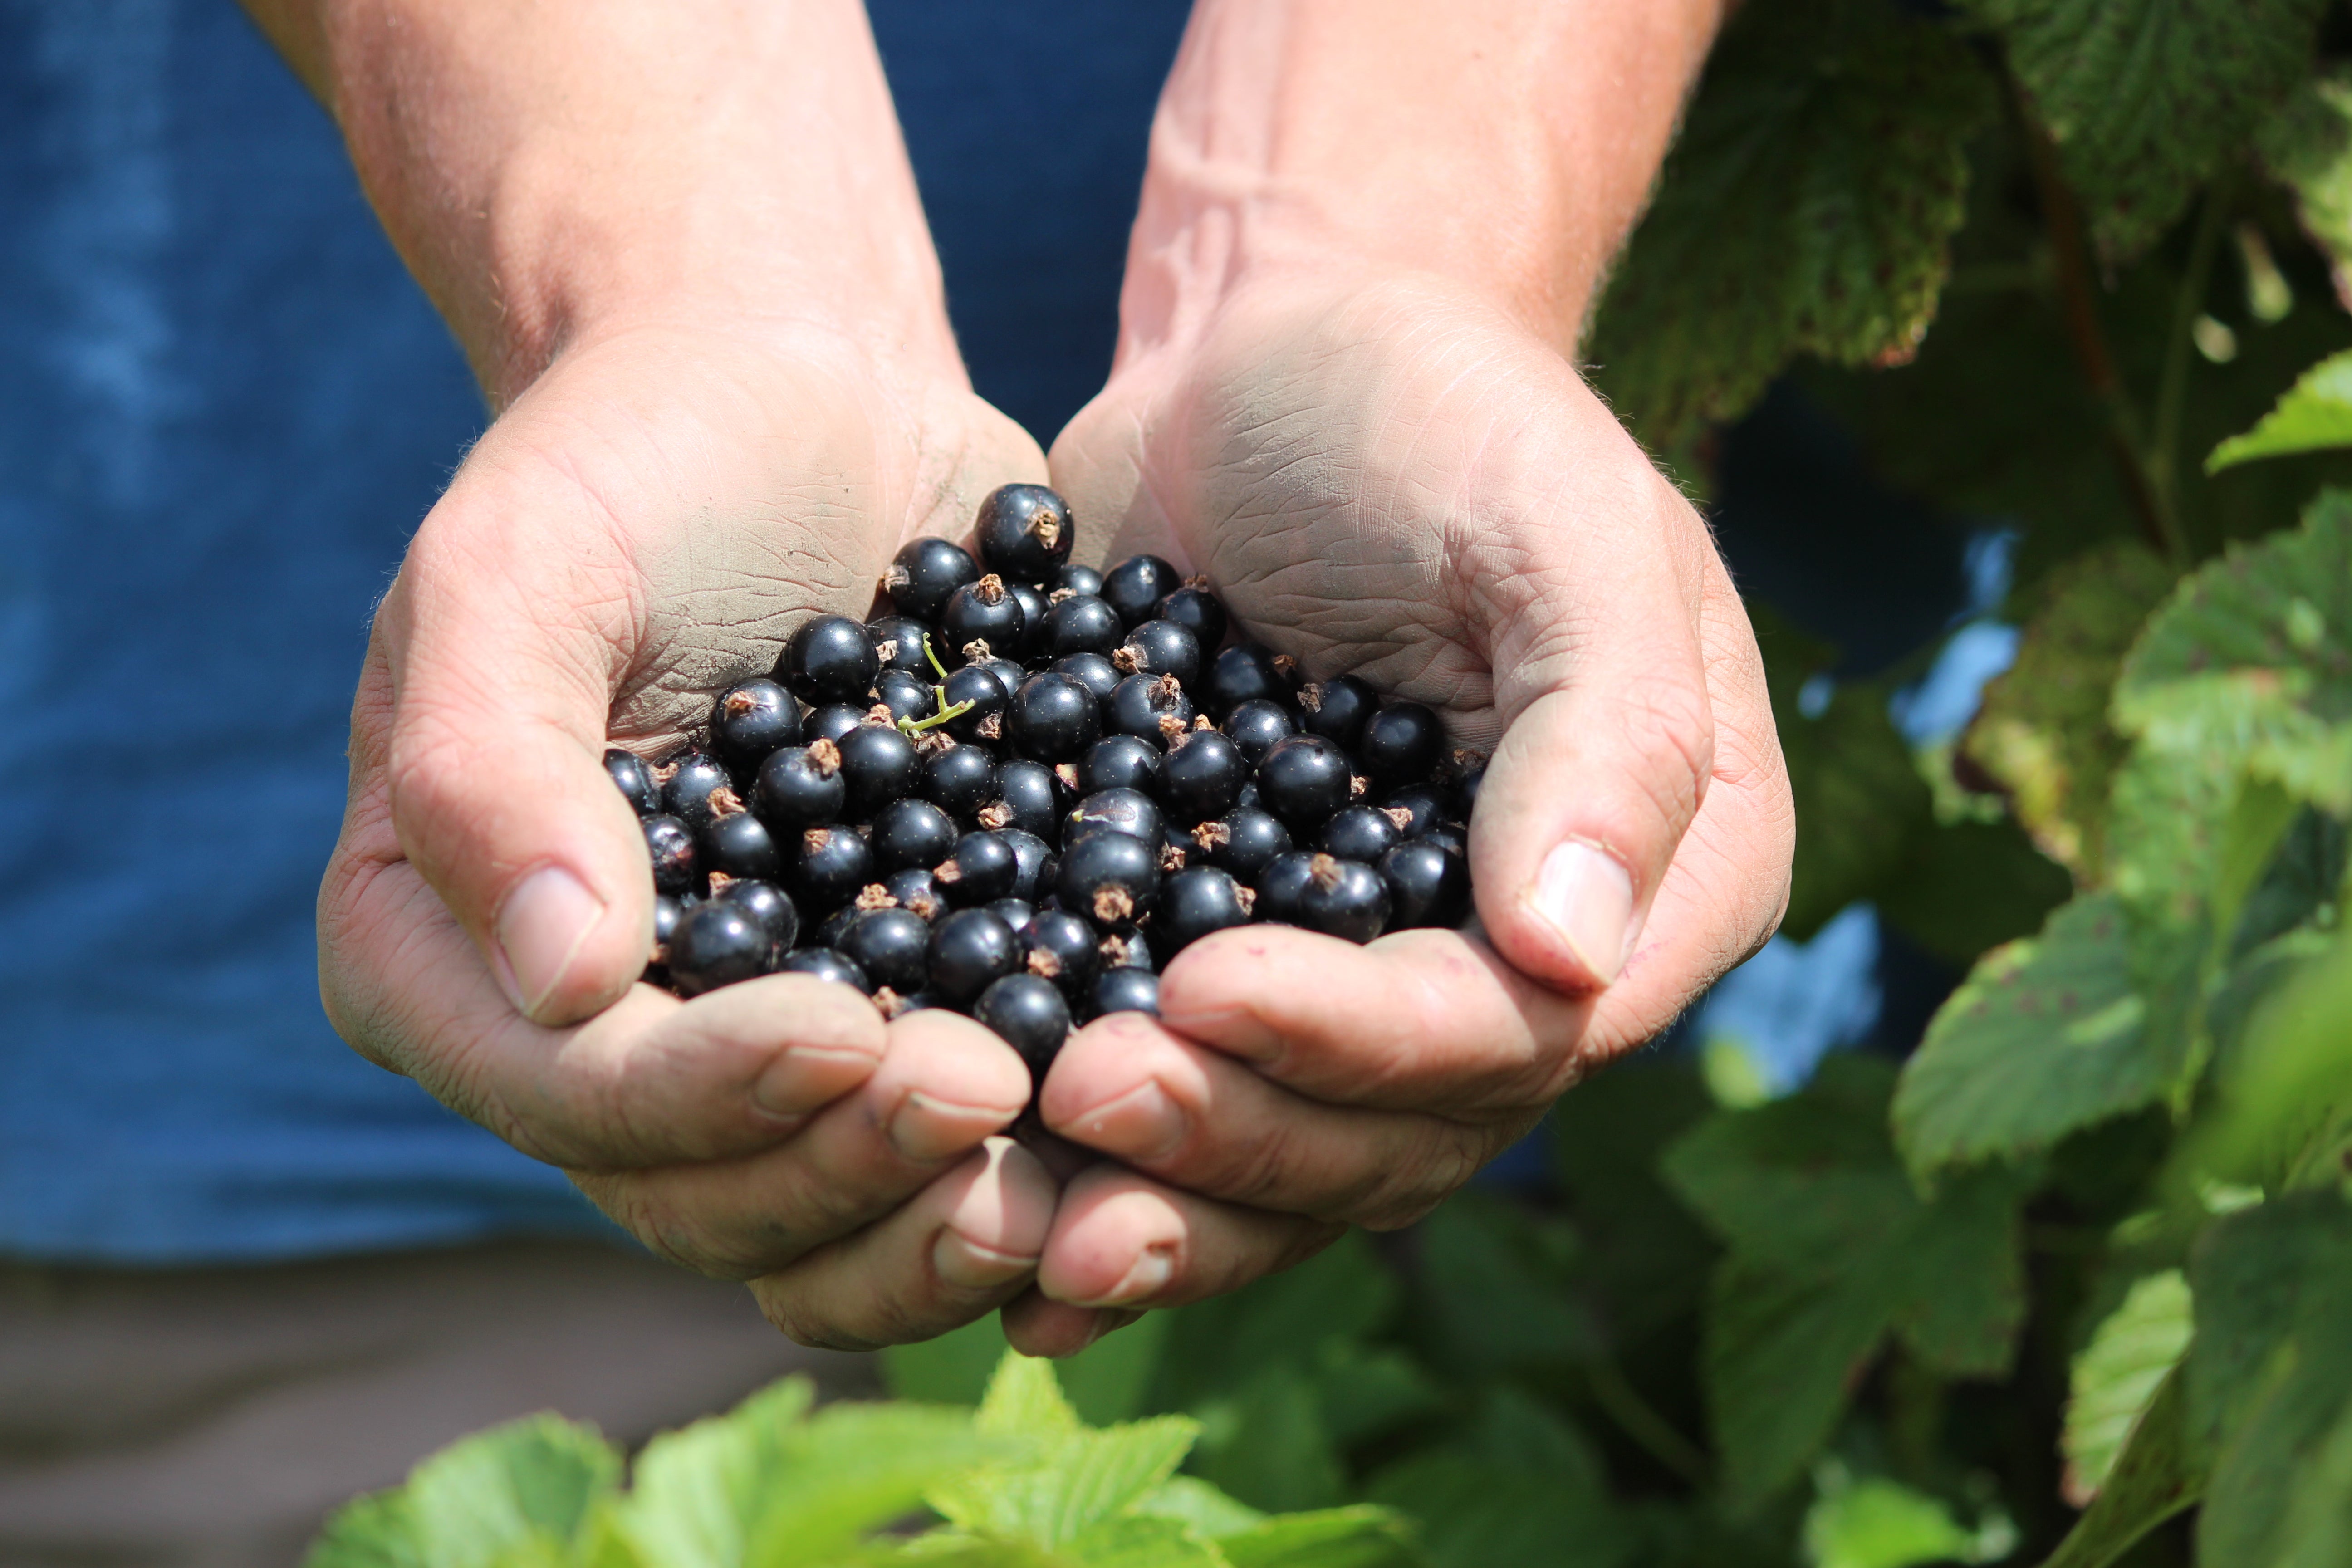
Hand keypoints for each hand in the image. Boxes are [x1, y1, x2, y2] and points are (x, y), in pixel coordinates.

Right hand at [318, 317, 1064, 1348]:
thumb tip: (562, 980)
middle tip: (993, 1092)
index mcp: (451, 957)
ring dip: (944, 1210)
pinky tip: (1131, 1112)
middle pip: (707, 1190)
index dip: (705, 1098)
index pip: (572, 1093)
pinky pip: (939, 1125)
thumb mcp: (520, 572)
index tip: (848, 1037)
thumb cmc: (634, 461)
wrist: (804, 397)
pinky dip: (1029, 1150)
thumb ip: (493, 768)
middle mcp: (593, 1031)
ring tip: (1071, 1162)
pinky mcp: (886, 994)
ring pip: (830, 1204)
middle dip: (848, 1167)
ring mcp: (747, 1028)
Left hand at [1006, 269, 1791, 1351]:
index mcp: (1664, 877)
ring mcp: (1389, 978)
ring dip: (1172, 1198)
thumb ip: (1603, 732)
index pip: (1522, 1025)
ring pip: (1302, 1158)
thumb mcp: (1551, 524)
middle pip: (1405, 1130)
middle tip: (1082, 1097)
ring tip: (1026, 1210)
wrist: (1266, 362)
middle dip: (1246, 1131)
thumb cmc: (1433, 410)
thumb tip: (1573, 959)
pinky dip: (1115, 1173)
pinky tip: (1007, 1222)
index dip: (1365, 1041)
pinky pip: (1205, 1101)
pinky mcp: (1254, 963)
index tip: (1203, 991)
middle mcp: (1541, 964)